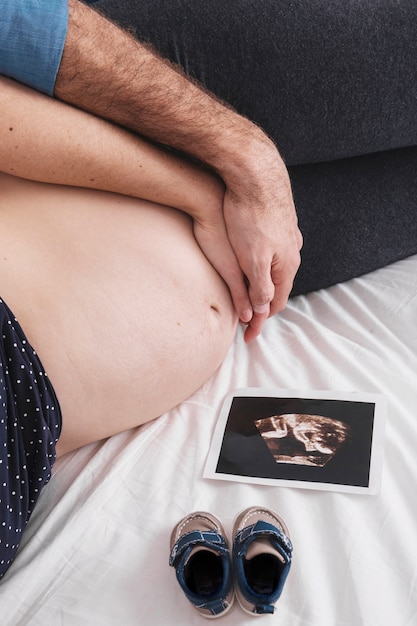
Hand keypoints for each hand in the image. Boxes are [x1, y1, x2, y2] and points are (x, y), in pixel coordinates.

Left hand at [222, 144, 301, 341]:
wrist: (254, 172)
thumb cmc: (249, 216)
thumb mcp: (251, 258)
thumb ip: (258, 286)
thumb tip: (261, 311)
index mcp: (286, 265)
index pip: (274, 303)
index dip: (260, 322)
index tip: (246, 336)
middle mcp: (291, 251)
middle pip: (277, 288)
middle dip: (262, 306)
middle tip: (246, 320)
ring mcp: (286, 235)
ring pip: (275, 269)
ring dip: (263, 285)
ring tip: (249, 296)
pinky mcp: (277, 221)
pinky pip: (272, 252)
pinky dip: (262, 266)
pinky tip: (254, 263)